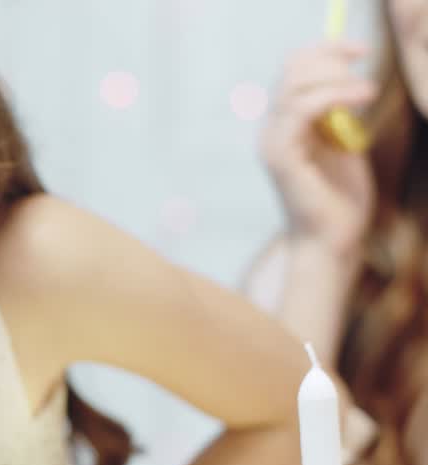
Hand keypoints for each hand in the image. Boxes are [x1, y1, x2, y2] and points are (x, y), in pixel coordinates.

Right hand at [260, 41, 376, 261]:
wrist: (332, 240)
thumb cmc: (339, 197)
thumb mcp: (342, 142)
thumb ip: (336, 113)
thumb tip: (345, 77)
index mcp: (283, 125)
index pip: (292, 71)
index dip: (324, 51)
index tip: (358, 50)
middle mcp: (271, 130)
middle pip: (290, 71)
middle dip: (331, 59)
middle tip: (364, 68)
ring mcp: (272, 143)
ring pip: (294, 86)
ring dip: (336, 78)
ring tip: (367, 91)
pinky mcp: (281, 157)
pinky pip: (300, 110)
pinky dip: (333, 96)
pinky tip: (360, 99)